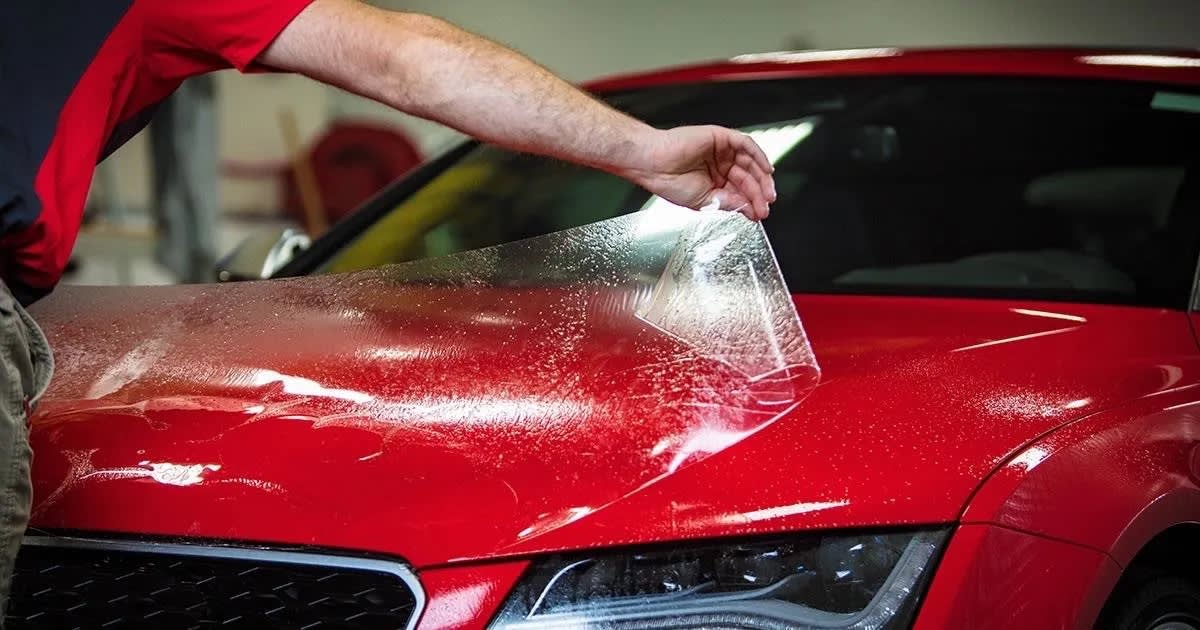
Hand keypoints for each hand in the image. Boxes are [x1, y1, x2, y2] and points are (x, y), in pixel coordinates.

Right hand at [628, 126, 776, 219]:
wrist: (653, 165)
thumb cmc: (668, 181)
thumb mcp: (704, 201)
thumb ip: (727, 202)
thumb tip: (747, 209)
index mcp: (713, 181)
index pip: (739, 191)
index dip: (751, 203)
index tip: (759, 214)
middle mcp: (719, 165)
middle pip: (748, 178)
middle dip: (759, 193)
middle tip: (765, 207)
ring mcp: (721, 151)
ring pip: (749, 162)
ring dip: (761, 178)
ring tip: (767, 194)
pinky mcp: (720, 137)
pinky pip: (746, 144)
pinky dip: (758, 156)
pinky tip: (766, 170)